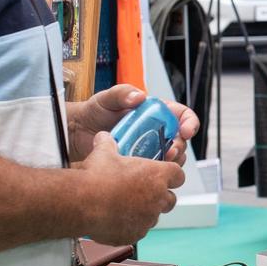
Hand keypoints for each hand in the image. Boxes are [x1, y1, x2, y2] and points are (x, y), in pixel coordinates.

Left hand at [68, 84, 200, 163]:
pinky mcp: (139, 165)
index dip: (189, 123)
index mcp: (155, 112)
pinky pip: (154, 171)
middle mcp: (155, 131)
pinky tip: (145, 171)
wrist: (77, 132)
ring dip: (169, 162)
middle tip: (170, 151)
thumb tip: (139, 97)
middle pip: (180, 141)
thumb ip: (123, 92)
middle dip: (180, 147)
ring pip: (170, 158)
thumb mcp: (107, 97)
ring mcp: (148, 149)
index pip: (182, 116)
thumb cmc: (94, 112)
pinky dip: (154, 173)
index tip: (186, 131)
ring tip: (158, 161)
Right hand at [75, 136, 185, 242]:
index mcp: (157, 175)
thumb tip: (104, 137)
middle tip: (143, 193)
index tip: (164, 175)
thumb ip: (108, 144)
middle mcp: (157, 198)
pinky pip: (138, 231)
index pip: (178, 175)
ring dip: (144, 212)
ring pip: (153, 217)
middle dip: (160, 197)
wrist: (81, 203)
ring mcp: (147, 219)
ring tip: (125, 206)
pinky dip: (131, 226)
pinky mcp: (135, 234)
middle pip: (170, 199)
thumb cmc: (96, 177)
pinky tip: (116, 219)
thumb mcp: (103, 153)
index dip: (171, 175)